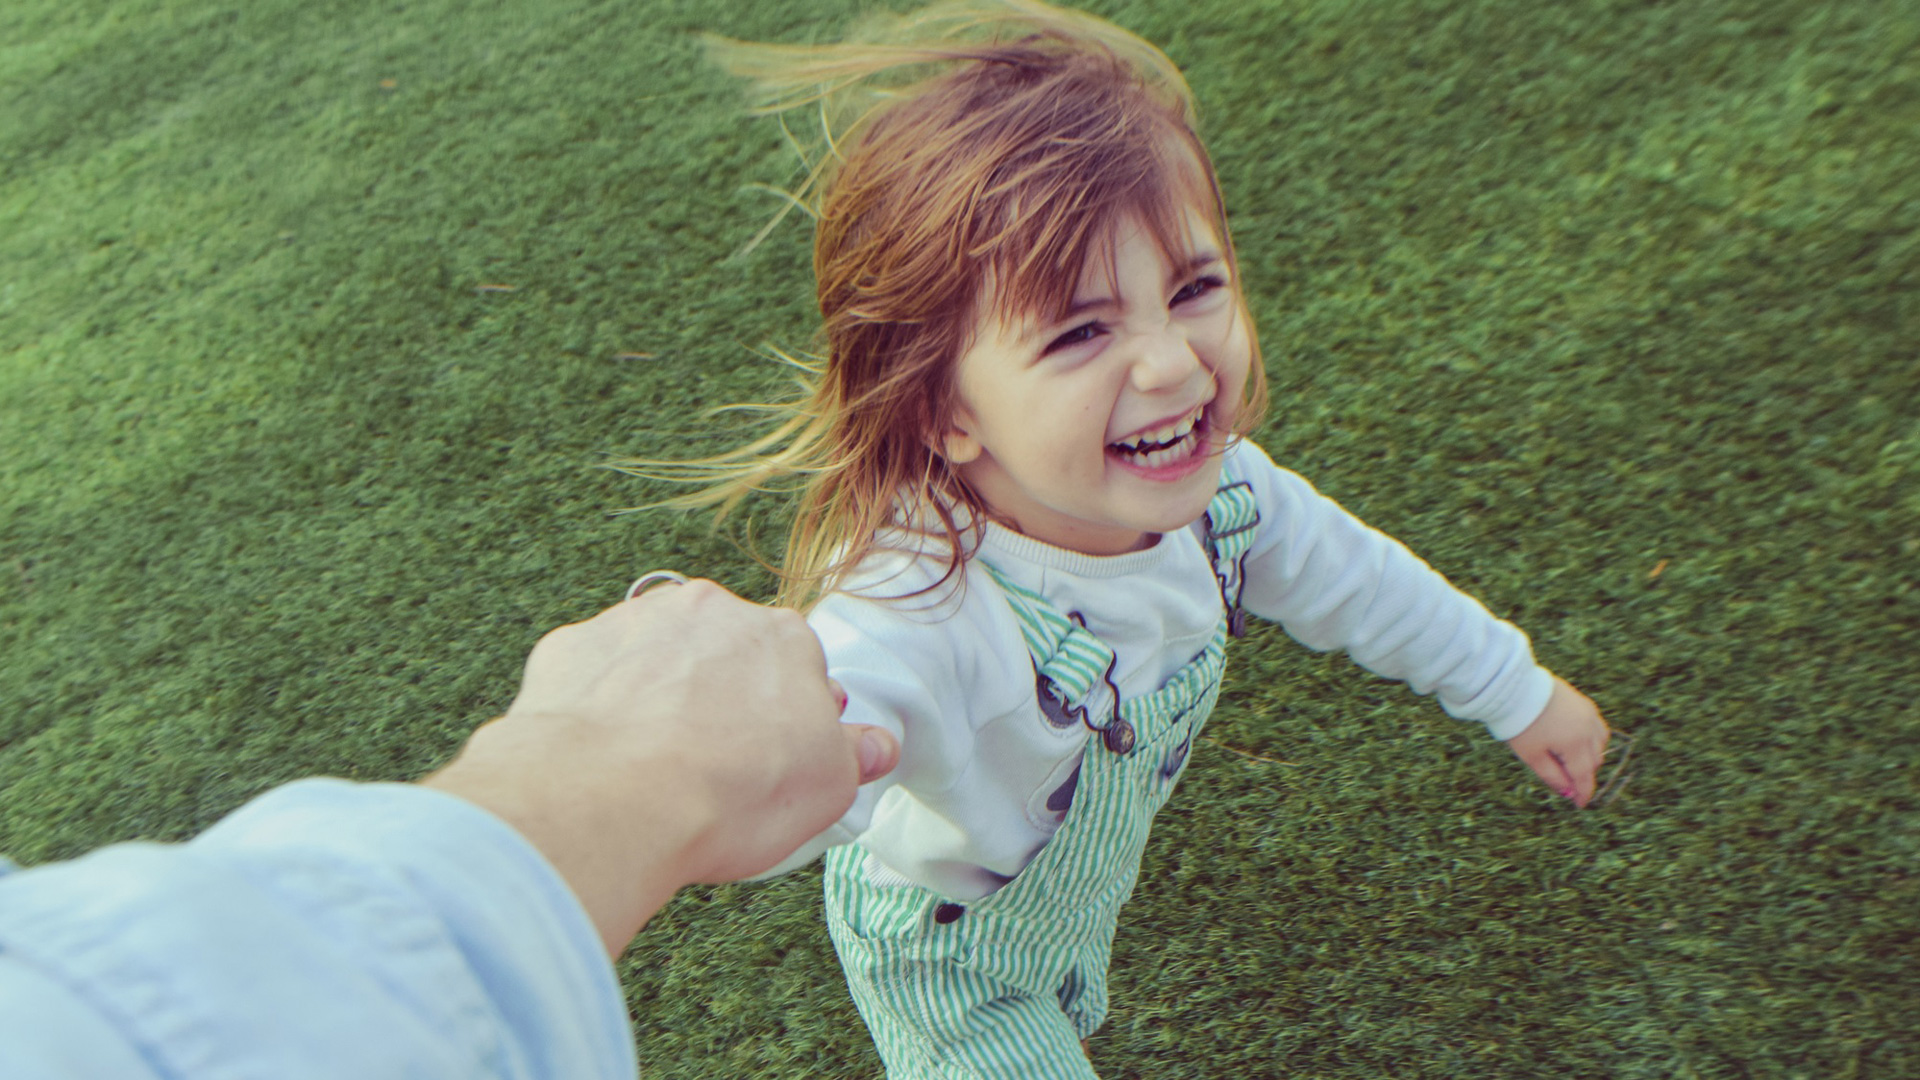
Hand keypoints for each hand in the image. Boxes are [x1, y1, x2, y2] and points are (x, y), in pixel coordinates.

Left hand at [426, 579, 899, 952]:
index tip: (779, 755)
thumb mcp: (826, 789)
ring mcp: (635, 622)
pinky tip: (599, 753)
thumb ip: (854, 756)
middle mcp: (711, 611)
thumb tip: (876, 745)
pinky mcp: (571, 647)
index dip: (792, 713)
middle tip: (716, 762)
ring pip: (657, 653)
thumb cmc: (730, 794)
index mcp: (783, 637)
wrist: (610, 801)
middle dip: (725, 694)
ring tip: (652, 762)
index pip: (800, 664)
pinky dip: (597, 703)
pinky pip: (593, 671)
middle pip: (727, 649)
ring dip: (660, 690)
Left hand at [1505, 676, 1609, 807]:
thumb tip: (1568, 793)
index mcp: (1575, 744)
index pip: (1584, 776)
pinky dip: (1592, 739)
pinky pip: (1598, 728)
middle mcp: (1588, 729)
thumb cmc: (1520, 724)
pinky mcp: (1586, 704)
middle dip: (1583, 774)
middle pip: (1594, 762)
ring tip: (1571, 762)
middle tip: (1568, 783)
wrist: (1516, 688)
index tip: (1580, 804)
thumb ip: (1552, 776)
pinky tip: (1578, 742)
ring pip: (1600, 745)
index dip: (1583, 793)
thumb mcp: (1532, 756)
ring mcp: (1589, 715)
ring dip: (1590, 757)